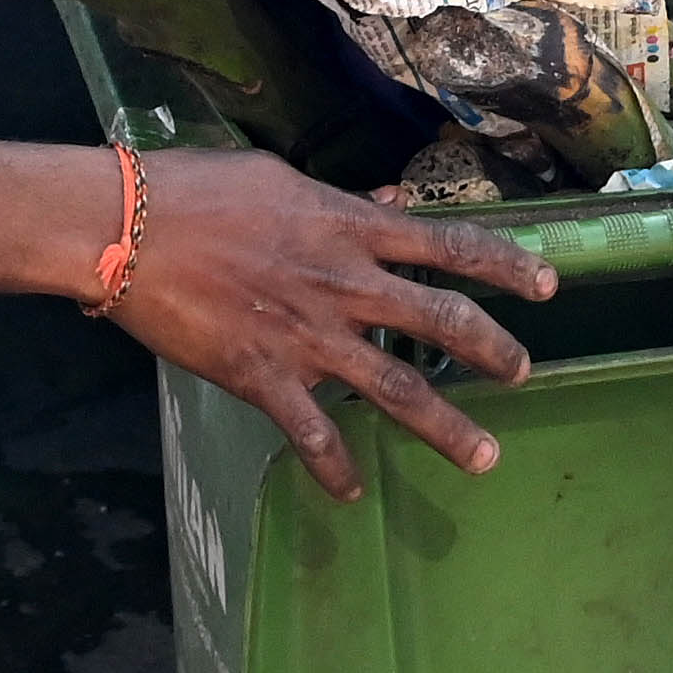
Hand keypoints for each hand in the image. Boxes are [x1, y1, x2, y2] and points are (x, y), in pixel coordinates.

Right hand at [106, 151, 550, 501]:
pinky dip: (335, 468)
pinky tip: (351, 492)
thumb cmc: (194, 190)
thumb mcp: (277, 180)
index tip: (546, 285)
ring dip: (446, 427)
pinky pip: (313, 434)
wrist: (126, 227)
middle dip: (492, 351)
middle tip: (522, 373)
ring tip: (484, 456)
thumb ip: (340, 200)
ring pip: (396, 389)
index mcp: (349, 228)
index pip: (448, 245)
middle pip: (441, 322)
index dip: (504, 265)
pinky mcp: (264, 377)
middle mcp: (344, 284)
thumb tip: (387, 200)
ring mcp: (309, 336)